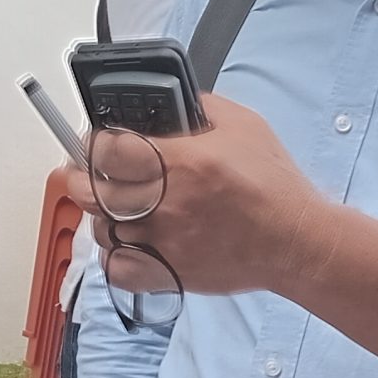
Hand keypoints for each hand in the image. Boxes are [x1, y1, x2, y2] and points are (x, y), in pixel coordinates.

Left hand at [56, 97, 334, 299]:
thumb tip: (171, 105)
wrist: (295, 240)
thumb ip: (201, 108)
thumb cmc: (273, 185)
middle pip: (91, 192)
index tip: (97, 141)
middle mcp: (166, 204)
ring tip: (116, 207)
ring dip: (101, 216)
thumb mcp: (243, 124)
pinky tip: (127, 242)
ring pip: (101, 230)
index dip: (94, 142)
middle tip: (89, 172)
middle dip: (82, 177)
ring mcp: (164, 242)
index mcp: (182, 162)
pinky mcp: (169, 273)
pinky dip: (113, 256)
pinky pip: (118, 270)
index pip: (107, 150)